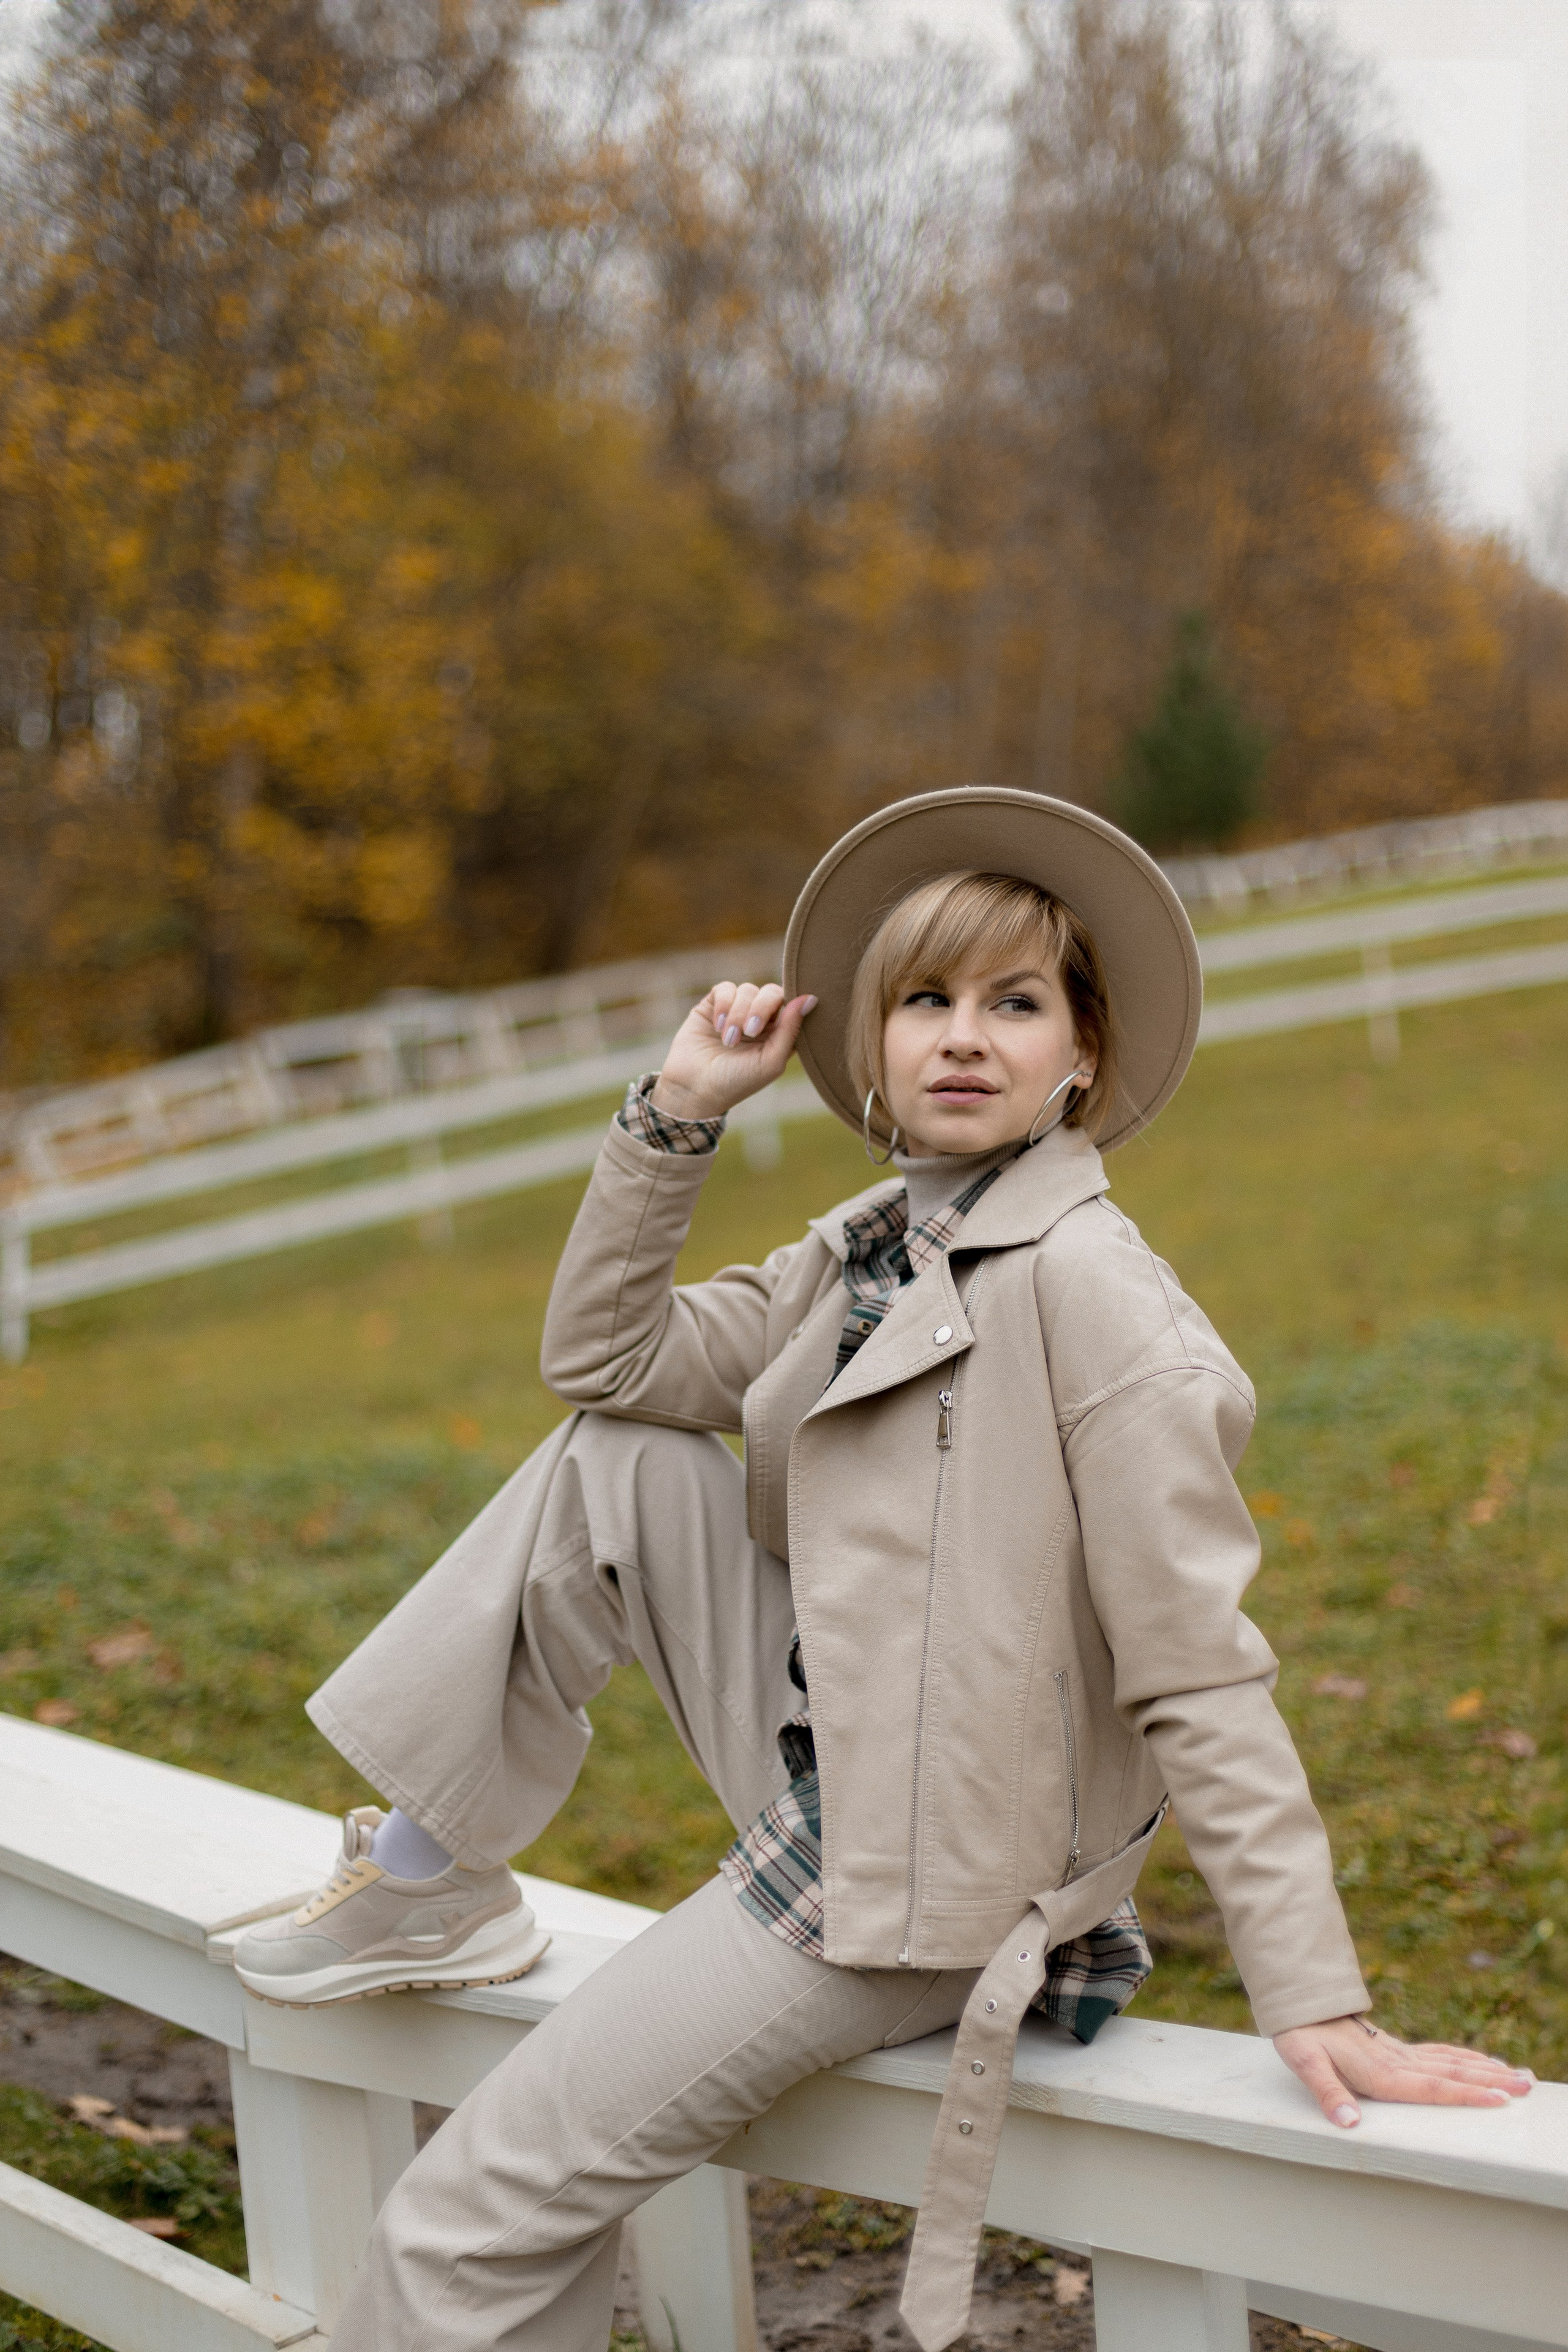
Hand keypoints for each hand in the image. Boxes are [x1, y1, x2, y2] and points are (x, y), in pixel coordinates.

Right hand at [651, 982, 816, 1123]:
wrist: (694, 1088)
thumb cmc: (736, 1082)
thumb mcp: (770, 1062)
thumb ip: (791, 1030)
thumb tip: (811, 998)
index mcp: (779, 1033)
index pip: (793, 1004)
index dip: (789, 1006)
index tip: (778, 1021)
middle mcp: (760, 1019)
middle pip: (772, 992)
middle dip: (761, 1008)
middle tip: (751, 1031)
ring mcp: (736, 1010)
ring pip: (747, 990)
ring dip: (738, 1014)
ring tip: (729, 1041)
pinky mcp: (714, 1005)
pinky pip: (725, 988)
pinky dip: (724, 1005)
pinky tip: (718, 1026)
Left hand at [1274, 2014, 1533, 2126]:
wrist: (1299, 2001)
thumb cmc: (1301, 2034)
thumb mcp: (1305, 2063)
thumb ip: (1328, 2094)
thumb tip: (1349, 2124)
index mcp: (1381, 2073)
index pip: (1433, 2086)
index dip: (1466, 2093)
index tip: (1500, 2099)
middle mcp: (1397, 2062)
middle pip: (1452, 2072)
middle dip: (1491, 2081)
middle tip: (1528, 2087)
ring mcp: (1398, 2053)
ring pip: (1450, 2061)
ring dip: (1484, 2068)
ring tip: (1518, 2074)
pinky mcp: (1394, 2048)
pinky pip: (1438, 2053)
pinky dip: (1463, 2057)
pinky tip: (1479, 2060)